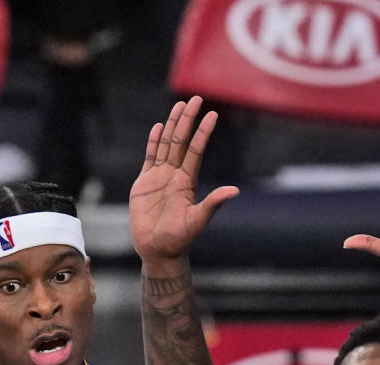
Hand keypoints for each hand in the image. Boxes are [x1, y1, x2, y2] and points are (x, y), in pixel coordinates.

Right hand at [130, 95, 239, 263]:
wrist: (157, 250)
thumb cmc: (178, 239)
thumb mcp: (197, 221)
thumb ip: (213, 204)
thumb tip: (234, 191)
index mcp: (187, 182)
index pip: (196, 150)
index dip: (203, 132)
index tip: (212, 114)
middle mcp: (175, 175)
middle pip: (181, 141)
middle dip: (188, 120)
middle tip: (195, 98)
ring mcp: (159, 177)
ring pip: (166, 144)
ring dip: (172, 125)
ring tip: (179, 106)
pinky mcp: (144, 182)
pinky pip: (150, 157)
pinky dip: (153, 142)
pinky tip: (158, 127)